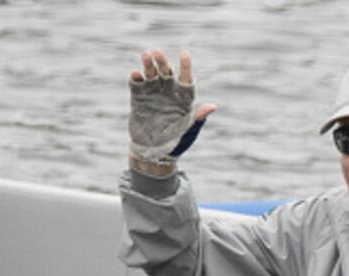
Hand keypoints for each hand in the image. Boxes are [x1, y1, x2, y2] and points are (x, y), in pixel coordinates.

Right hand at [128, 49, 216, 174]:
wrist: (154, 151)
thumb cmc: (175, 142)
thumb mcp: (188, 130)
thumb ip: (198, 117)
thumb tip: (213, 106)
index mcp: (184, 98)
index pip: (186, 78)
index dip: (186, 66)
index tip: (184, 53)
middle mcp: (169, 92)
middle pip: (167, 72)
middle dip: (163, 61)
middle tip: (158, 52)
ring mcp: (153, 93)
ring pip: (151, 74)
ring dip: (149, 64)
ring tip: (146, 55)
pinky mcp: (139, 97)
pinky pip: (137, 84)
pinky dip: (136, 77)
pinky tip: (136, 73)